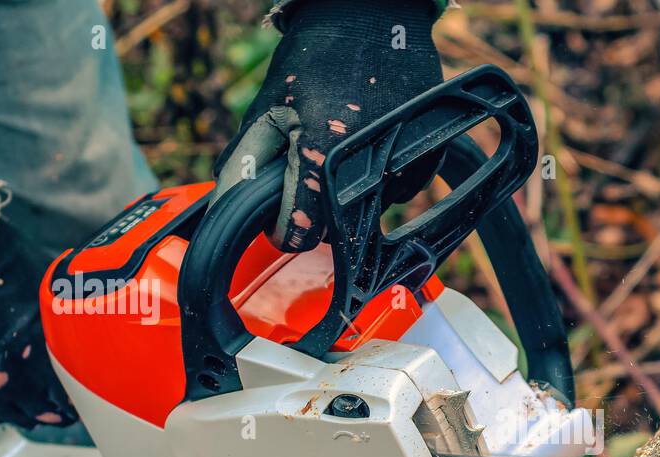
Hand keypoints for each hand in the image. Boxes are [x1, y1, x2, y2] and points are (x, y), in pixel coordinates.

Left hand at [215, 0, 442, 251]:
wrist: (371, 16)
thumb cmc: (314, 58)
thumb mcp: (268, 105)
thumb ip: (246, 161)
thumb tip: (229, 209)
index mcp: (322, 154)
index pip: (302, 232)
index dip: (285, 229)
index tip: (281, 217)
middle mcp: (368, 164)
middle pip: (337, 228)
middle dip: (319, 212)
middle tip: (311, 173)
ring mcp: (404, 160)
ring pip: (371, 211)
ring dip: (353, 195)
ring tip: (344, 149)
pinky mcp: (429, 154)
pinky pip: (402, 191)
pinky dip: (384, 180)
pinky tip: (373, 144)